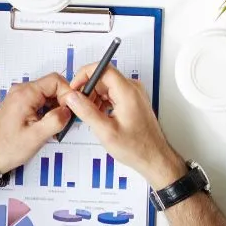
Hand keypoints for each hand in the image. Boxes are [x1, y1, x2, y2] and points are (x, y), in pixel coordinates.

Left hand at [0, 74, 74, 171]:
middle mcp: (21, 90)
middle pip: (52, 86)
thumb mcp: (36, 136)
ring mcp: (19, 97)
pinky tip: (47, 126)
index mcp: (25, 94)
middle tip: (64, 121)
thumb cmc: (7, 148)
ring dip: (55, 108)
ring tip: (55, 127)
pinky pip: (40, 101)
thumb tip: (69, 110)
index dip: (67, 94)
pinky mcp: (19, 104)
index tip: (69, 111)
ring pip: (47, 94)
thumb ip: (56, 120)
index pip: (56, 81)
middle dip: (63, 102)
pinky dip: (47, 111)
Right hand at [61, 63, 185, 187]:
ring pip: (107, 86)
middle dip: (87, 89)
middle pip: (103, 77)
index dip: (85, 75)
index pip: (103, 68)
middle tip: (78, 105)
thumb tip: (72, 97)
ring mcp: (133, 94)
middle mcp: (133, 89)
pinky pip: (113, 94)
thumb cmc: (136, 147)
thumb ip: (87, 111)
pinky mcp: (132, 101)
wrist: (153, 157)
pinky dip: (102, 102)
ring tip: (89, 114)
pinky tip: (98, 116)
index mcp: (128, 92)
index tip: (75, 87)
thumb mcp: (105, 131)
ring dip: (94, 97)